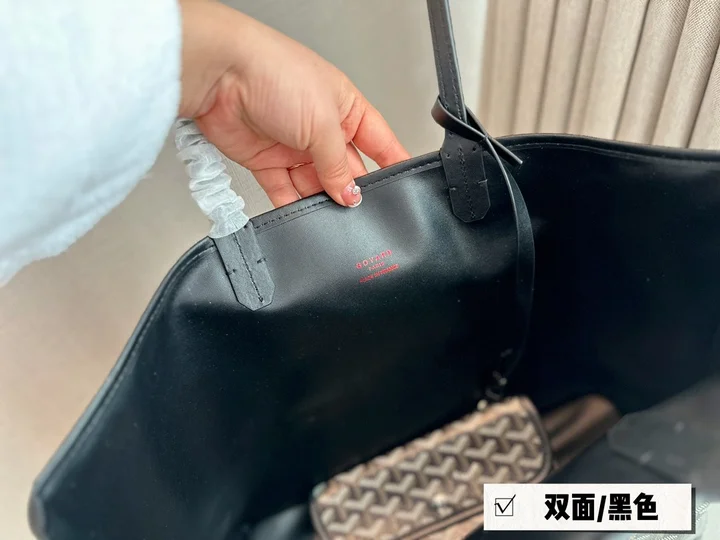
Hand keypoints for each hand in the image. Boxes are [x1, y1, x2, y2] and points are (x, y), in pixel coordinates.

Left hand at [179, 0, 409, 207]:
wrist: (220, 74)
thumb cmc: (275, 73)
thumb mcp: (323, 123)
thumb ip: (339, 165)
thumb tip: (351, 194)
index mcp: (345, 108)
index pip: (378, 141)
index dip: (392, 163)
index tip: (404, 188)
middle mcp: (321, 127)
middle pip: (346, 168)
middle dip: (351, 189)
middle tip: (358, 209)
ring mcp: (293, 145)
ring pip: (316, 185)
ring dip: (322, 201)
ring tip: (330, 216)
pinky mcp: (266, 161)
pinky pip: (284, 191)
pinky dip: (292, 206)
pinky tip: (302, 216)